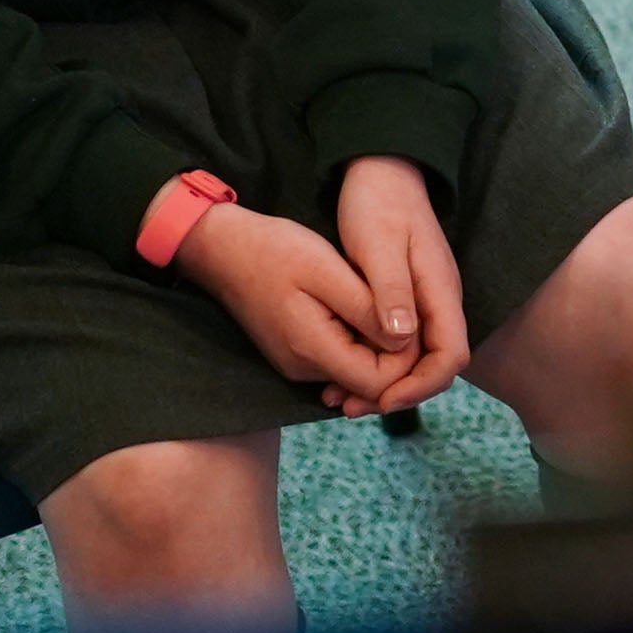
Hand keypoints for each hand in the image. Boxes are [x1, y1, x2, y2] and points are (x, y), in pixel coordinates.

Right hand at [177, 202, 400, 413]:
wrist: (222, 249)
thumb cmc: (274, 251)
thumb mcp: (327, 270)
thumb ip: (367, 308)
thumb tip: (406, 339)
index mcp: (313, 350)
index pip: (379, 384)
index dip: (406, 358)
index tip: (410, 318)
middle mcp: (305, 369)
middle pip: (370, 383)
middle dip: (394, 352)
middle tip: (399, 306)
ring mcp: (298, 365)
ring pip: (356, 371)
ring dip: (375, 344)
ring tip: (376, 301)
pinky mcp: (295, 353)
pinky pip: (339, 359)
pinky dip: (356, 340)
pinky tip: (355, 307)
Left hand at [324, 155, 471, 417]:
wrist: (380, 170)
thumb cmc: (378, 203)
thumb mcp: (378, 246)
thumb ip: (391, 291)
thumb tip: (401, 339)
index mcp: (439, 291)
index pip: (449, 356)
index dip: (420, 385)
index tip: (382, 398)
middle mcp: (439, 301)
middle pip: (434, 365)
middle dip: (398, 392)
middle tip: (351, 406)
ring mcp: (425, 300)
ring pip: (415, 357)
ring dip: (384, 382)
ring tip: (340, 396)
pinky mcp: (407, 298)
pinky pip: (400, 343)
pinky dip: (376, 362)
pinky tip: (344, 366)